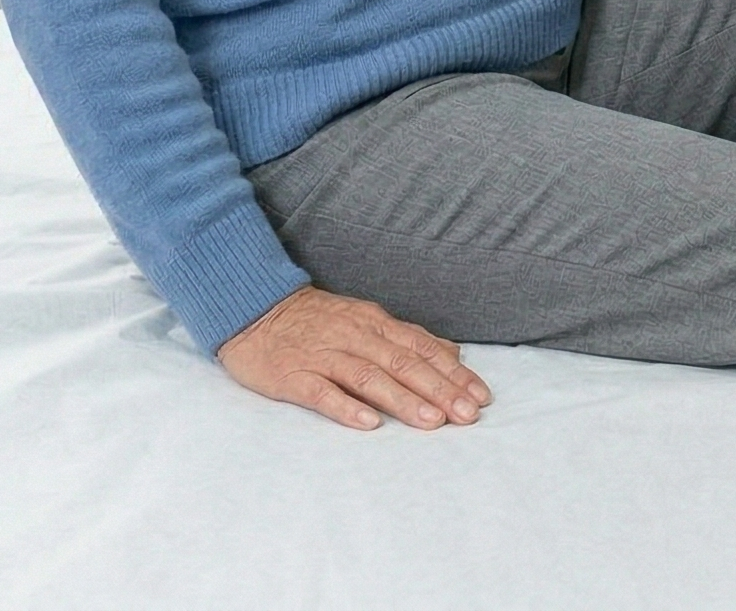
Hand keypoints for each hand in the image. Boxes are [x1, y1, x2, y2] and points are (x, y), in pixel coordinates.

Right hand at [218, 284, 492, 431]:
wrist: (255, 310)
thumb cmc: (318, 321)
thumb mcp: (366, 321)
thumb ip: (406, 339)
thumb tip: (452, 354)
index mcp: (375, 323)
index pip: (422, 348)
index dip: (452, 373)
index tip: (480, 396)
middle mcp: (355, 336)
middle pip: (403, 363)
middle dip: (439, 390)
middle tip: (467, 415)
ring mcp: (324, 355)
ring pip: (369, 377)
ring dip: (403, 400)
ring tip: (431, 421)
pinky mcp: (293, 375)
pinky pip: (322, 392)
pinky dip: (346, 407)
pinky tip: (368, 424)